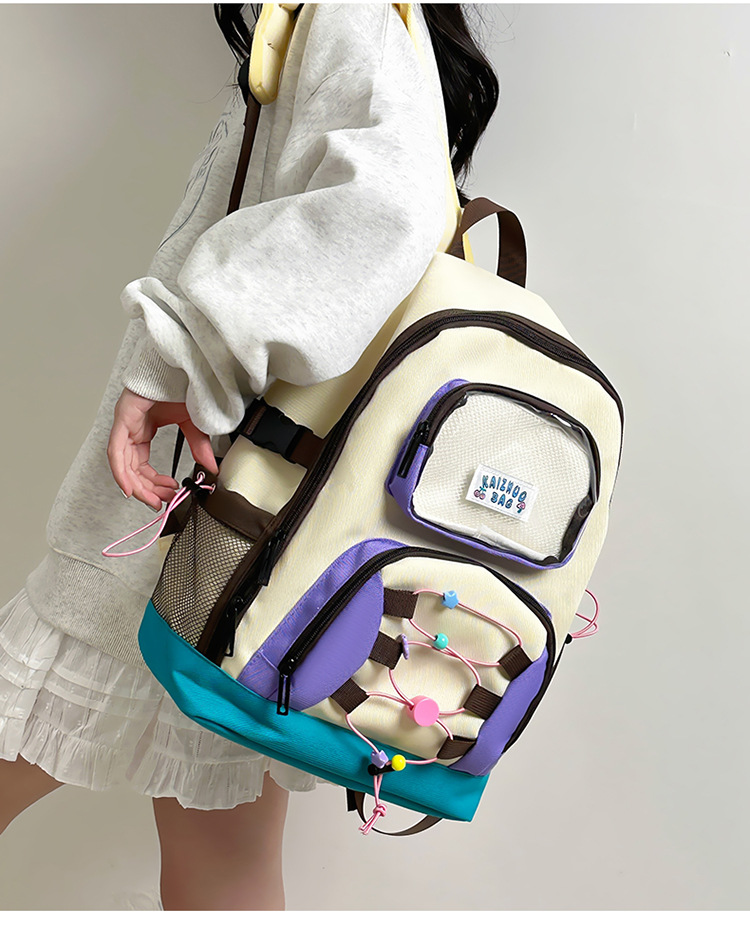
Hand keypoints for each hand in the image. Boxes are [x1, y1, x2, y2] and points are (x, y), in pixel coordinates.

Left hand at [107, 387, 217, 509]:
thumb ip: (198, 447)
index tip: (167, 495)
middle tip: (161, 501)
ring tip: (152, 499)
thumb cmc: (183, 386)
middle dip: (146, 488)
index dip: (153, 483)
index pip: (141, 464)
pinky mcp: (123, 417)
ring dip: (136, 485)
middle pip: (131, 467)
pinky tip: (130, 488)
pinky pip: (116, 451)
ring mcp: (125, 422)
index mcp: (144, 428)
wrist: (184, 364)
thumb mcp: (194, 424)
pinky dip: (121, 471)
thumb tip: (210, 469)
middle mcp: (131, 427)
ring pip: (122, 463)